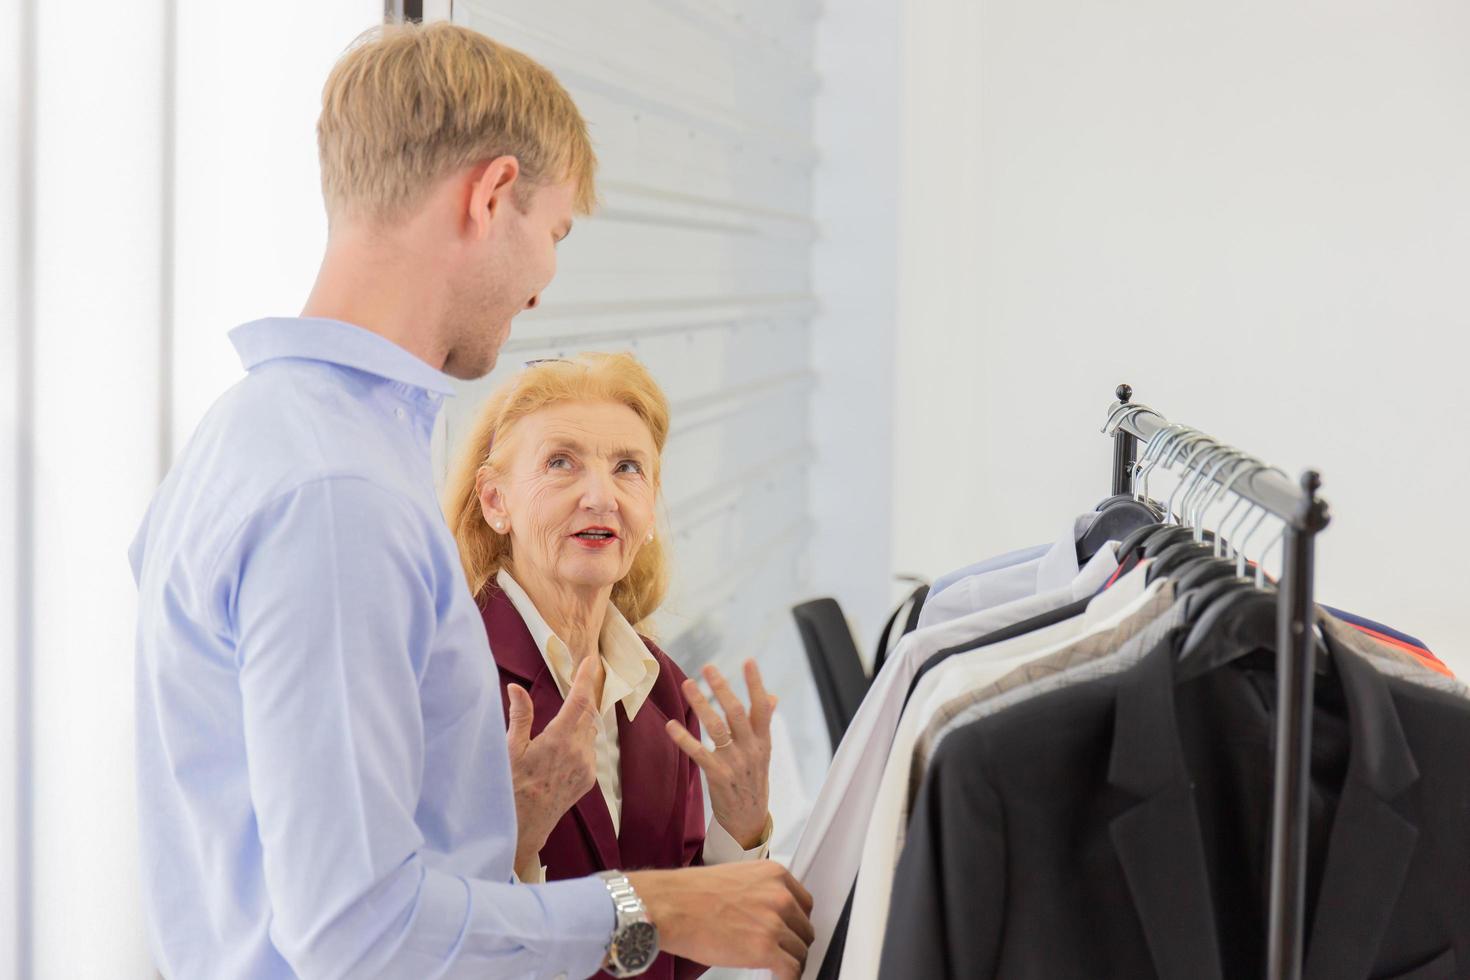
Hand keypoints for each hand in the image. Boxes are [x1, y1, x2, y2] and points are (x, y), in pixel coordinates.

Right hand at [506, 656, 601, 878]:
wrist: (524, 826)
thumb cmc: (511, 786)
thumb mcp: (510, 749)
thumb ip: (519, 716)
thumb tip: (515, 687)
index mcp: (558, 739)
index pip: (578, 701)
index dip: (586, 678)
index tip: (591, 661)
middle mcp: (578, 751)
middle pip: (589, 713)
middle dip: (584, 697)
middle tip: (578, 683)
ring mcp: (586, 767)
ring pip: (591, 732)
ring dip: (582, 720)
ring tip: (567, 717)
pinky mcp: (588, 779)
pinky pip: (590, 750)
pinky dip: (582, 740)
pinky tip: (565, 745)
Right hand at [627, 861, 813, 977]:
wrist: (670, 906)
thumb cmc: (690, 893)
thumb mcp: (736, 876)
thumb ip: (759, 891)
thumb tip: (766, 911)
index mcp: (774, 875)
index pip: (805, 904)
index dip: (796, 922)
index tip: (791, 931)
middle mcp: (779, 896)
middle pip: (804, 929)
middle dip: (793, 942)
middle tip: (780, 951)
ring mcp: (774, 923)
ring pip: (800, 951)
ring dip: (789, 961)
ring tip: (776, 968)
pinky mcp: (765, 949)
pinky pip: (791, 971)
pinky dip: (787, 978)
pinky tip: (776, 978)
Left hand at [665, 659, 774, 848]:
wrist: (750, 819)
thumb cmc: (754, 780)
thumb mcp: (764, 752)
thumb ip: (765, 723)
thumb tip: (772, 696)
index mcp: (763, 740)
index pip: (761, 707)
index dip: (755, 684)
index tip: (748, 661)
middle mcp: (751, 749)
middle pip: (737, 713)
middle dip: (722, 689)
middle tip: (708, 668)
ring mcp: (735, 763)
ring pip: (717, 728)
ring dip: (701, 705)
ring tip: (688, 685)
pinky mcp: (718, 776)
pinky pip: (699, 753)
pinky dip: (684, 738)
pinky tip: (671, 725)